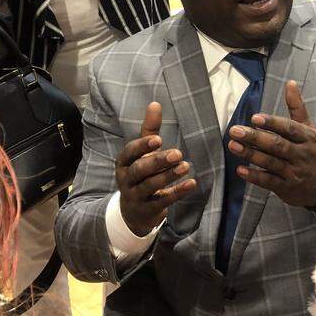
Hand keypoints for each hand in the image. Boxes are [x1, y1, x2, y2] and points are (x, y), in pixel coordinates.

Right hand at [115, 102, 196, 236]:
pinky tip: (191, 184)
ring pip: (149, 186)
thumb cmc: (140, 174)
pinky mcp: (147, 210)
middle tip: (178, 153)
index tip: (158, 139)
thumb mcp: (142, 153)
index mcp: (123, 163)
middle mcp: (126, 179)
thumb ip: (149, 130)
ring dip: (168, 176)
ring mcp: (135, 196)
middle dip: (157, 161)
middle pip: (139, 170)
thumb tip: (155, 103)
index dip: (142, 146)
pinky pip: (162, 201)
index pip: (129, 153)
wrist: (133, 211)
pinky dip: (177, 193)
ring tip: (185, 166)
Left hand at [228, 80, 315, 207]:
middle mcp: (303, 155)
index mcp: (308, 138)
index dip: (272, 123)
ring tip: (233, 146)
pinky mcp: (286, 188)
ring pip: (271, 163)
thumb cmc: (311, 151)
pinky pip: (269, 181)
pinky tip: (240, 170)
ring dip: (251, 155)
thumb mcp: (309, 128)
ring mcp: (295, 172)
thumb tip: (290, 83)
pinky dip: (254, 176)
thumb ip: (297, 107)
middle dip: (255, 138)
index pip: (289, 129)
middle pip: (277, 145)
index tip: (254, 118)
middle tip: (235, 131)